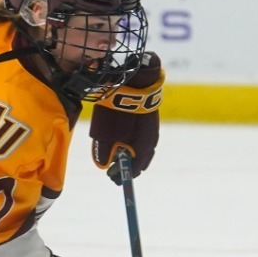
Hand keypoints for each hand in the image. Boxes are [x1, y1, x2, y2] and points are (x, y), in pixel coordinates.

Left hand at [91, 52, 163, 181]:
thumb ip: (105, 149)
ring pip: (143, 147)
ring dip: (131, 153)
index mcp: (143, 146)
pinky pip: (143, 136)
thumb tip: (105, 166)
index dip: (123, 174)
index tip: (113, 177)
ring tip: (119, 155)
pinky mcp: (150, 118)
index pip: (136, 168)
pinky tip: (125, 139)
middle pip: (140, 159)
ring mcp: (152, 128)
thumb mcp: (106, 131)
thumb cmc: (118, 106)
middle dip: (127, 165)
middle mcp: (151, 139)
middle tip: (115, 169)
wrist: (135, 79)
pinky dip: (134, 142)